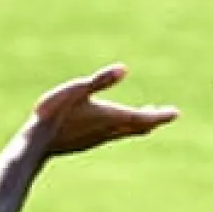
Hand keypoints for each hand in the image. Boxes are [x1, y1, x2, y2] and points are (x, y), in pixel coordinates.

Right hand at [30, 63, 177, 156]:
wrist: (37, 143)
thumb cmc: (55, 113)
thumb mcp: (77, 89)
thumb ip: (100, 80)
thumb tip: (124, 69)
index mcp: (111, 117)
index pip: (143, 117)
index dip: (160, 115)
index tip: (175, 114)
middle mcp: (108, 130)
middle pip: (138, 127)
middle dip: (153, 119)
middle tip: (167, 114)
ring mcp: (98, 138)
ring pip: (125, 132)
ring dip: (138, 124)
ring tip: (146, 115)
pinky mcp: (87, 141)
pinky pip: (112, 134)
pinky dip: (123, 127)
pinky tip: (114, 124)